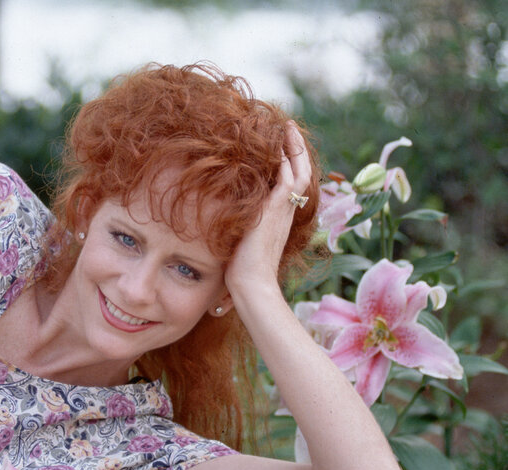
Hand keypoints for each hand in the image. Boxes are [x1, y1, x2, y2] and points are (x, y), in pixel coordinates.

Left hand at [225, 122, 311, 293]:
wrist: (252, 284)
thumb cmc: (243, 273)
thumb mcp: (241, 244)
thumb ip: (238, 232)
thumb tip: (226, 230)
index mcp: (280, 219)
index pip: (290, 186)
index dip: (289, 166)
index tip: (282, 148)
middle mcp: (286, 212)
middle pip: (301, 173)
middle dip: (296, 150)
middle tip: (289, 129)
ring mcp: (284, 210)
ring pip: (299, 171)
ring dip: (294, 148)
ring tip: (287, 128)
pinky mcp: (276, 209)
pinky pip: (288, 177)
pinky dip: (286, 158)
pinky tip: (279, 142)